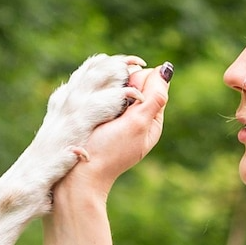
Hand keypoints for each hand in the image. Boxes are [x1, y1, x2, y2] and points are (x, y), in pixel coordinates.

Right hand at [54, 61, 170, 205]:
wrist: (79, 176)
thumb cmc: (109, 151)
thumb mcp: (138, 124)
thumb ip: (155, 97)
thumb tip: (166, 69)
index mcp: (152, 118)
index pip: (152, 81)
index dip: (137, 81)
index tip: (124, 99)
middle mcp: (137, 117)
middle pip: (134, 83)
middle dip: (121, 85)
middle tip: (110, 109)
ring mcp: (117, 119)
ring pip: (116, 88)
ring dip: (106, 91)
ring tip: (99, 113)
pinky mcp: (100, 121)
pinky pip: (101, 98)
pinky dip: (97, 98)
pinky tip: (89, 111)